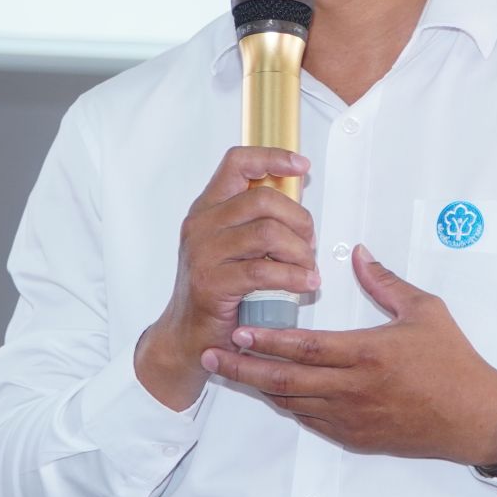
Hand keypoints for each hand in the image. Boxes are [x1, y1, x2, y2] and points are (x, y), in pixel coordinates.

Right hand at [135, 146, 317, 410]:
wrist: (186, 338)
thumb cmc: (215, 292)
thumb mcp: (231, 247)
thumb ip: (255, 222)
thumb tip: (298, 201)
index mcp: (207, 208)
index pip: (237, 163)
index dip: (272, 157)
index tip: (301, 166)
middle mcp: (201, 224)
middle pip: (263, 199)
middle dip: (299, 219)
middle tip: (310, 243)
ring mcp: (203, 253)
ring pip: (268, 233)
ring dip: (300, 251)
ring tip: (308, 269)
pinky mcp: (211, 283)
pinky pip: (264, 271)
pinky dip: (294, 276)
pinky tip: (305, 284)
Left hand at [201, 246, 496, 464]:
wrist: (474, 417)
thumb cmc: (453, 361)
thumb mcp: (425, 311)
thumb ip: (385, 282)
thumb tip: (358, 253)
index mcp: (368, 354)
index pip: (306, 347)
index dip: (269, 339)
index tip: (239, 328)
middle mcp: (354, 390)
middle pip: (285, 381)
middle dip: (243, 367)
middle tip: (212, 353)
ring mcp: (352, 418)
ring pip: (292, 404)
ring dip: (258, 387)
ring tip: (230, 370)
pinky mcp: (356, 437)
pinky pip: (310, 421)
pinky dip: (286, 405)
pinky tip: (269, 392)